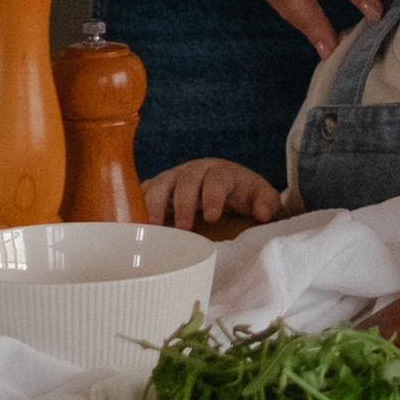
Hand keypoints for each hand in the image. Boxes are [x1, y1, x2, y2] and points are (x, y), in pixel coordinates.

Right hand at [144, 157, 283, 230]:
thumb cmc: (240, 194)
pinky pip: (143, 193)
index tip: (212, 216)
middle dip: (184, 203)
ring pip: (160, 184)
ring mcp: (173, 178)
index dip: (214, 196)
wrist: (222, 186)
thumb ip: (266, 203)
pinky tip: (133, 224)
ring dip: (155, 205)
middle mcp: (195, 171)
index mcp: (222, 172)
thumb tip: (263, 213)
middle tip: (183, 228)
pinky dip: (137, 206)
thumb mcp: (259, 196)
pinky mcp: (157, 188)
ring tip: (153, 227)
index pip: (217, 179)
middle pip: (186, 181)